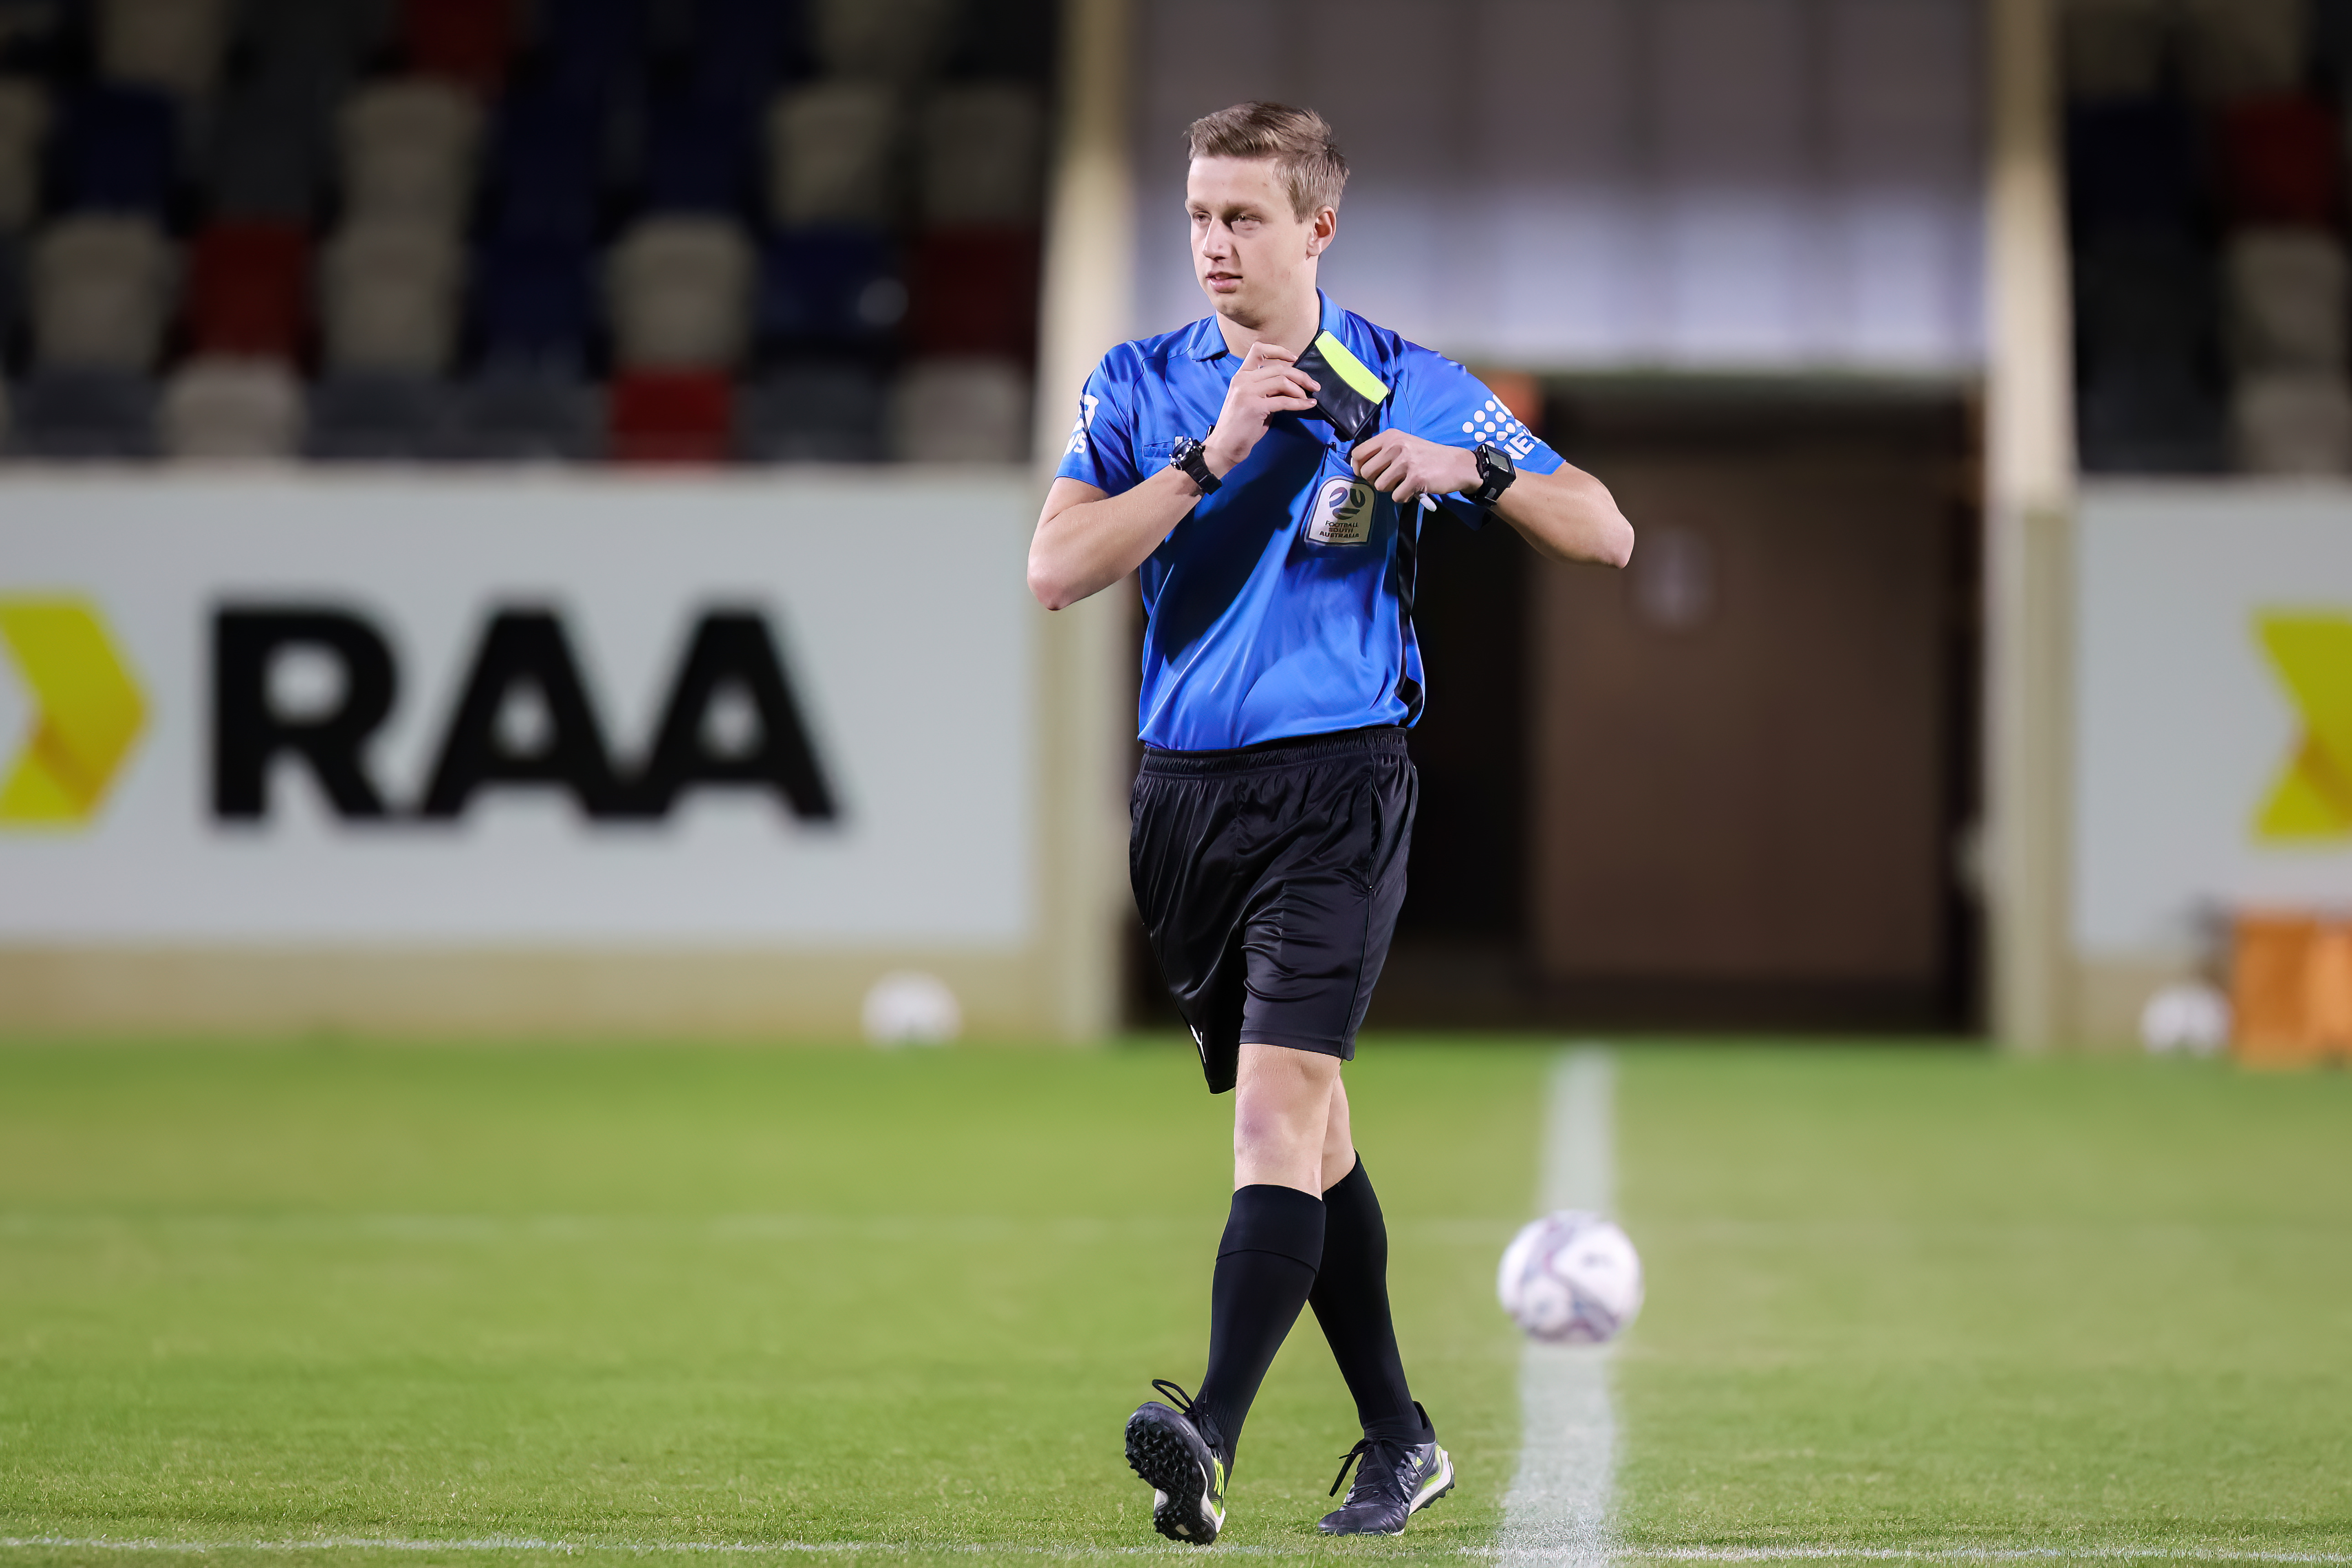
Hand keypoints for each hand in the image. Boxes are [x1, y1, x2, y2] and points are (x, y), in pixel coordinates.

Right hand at [1203, 342, 1317, 475]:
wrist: (1225, 446)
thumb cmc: (1240, 426)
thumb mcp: (1252, 400)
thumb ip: (1267, 390)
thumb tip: (1292, 386)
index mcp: (1241, 376)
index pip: (1258, 350)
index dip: (1279, 351)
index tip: (1294, 358)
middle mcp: (1243, 380)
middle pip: (1279, 368)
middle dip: (1301, 376)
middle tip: (1313, 385)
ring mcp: (1247, 392)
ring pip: (1282, 381)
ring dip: (1300, 389)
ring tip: (1308, 397)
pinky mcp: (1254, 407)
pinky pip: (1284, 401)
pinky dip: (1300, 403)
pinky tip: (1308, 405)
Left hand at [1350, 430, 1480, 507]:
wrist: (1457, 464)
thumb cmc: (1427, 456)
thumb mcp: (1404, 444)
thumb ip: (1383, 452)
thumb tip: (1360, 468)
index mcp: (1390, 436)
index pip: (1357, 453)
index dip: (1358, 468)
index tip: (1368, 474)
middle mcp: (1396, 446)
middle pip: (1366, 473)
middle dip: (1376, 481)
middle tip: (1391, 480)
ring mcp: (1406, 462)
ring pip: (1380, 486)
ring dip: (1391, 489)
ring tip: (1405, 483)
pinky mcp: (1415, 478)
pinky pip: (1396, 496)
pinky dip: (1404, 497)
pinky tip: (1414, 489)